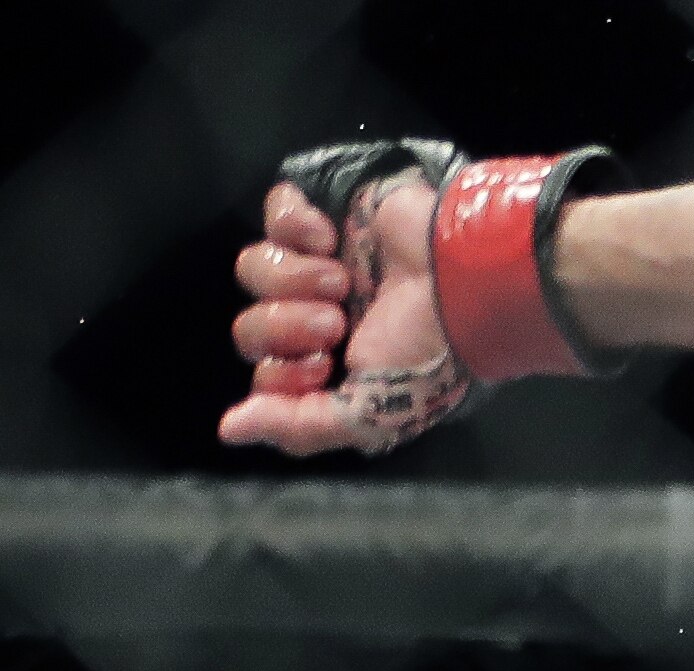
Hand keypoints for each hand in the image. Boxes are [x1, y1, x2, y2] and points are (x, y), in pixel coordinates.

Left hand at [220, 171, 470, 455]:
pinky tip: (331, 237)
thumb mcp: (371, 414)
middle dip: (286, 327)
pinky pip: (273, 214)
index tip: (320, 367)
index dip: (278, 374)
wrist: (461, 278)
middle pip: (249, 328)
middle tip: (335, 323)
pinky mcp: (322, 216)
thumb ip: (300, 427)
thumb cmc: (425, 350)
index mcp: (330, 368)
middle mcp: (316, 319)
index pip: (264, 376)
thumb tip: (230, 431)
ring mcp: (316, 265)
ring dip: (295, 279)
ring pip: (253, 270)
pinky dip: (296, 226)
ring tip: (343, 280)